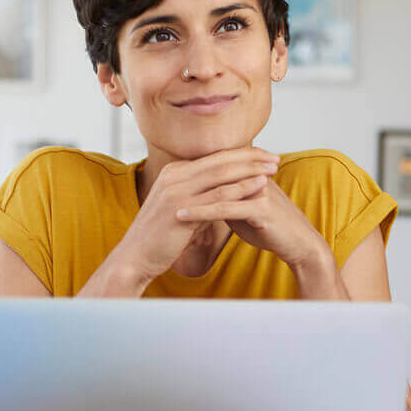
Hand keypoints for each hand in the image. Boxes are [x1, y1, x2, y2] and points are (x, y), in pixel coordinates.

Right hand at [113, 147, 281, 283]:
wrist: (135, 256)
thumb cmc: (159, 236)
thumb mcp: (178, 207)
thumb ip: (196, 195)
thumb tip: (218, 193)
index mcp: (173, 171)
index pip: (213, 157)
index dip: (240, 155)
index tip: (262, 155)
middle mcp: (174, 175)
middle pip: (220, 160)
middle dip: (250, 157)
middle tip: (274, 157)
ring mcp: (177, 190)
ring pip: (221, 173)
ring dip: (251, 169)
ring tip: (274, 168)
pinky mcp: (182, 208)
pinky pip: (218, 195)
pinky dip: (242, 188)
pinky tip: (260, 185)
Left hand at [174, 165, 327, 269]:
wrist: (299, 244)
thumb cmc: (271, 228)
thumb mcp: (243, 211)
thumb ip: (225, 200)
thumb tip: (204, 197)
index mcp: (249, 173)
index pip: (215, 166)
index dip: (191, 173)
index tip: (164, 180)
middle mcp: (253, 176)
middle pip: (213, 172)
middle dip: (184, 180)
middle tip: (156, 187)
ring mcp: (258, 189)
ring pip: (215, 189)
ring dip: (187, 195)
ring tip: (162, 201)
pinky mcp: (260, 208)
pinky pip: (224, 208)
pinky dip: (200, 212)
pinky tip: (181, 216)